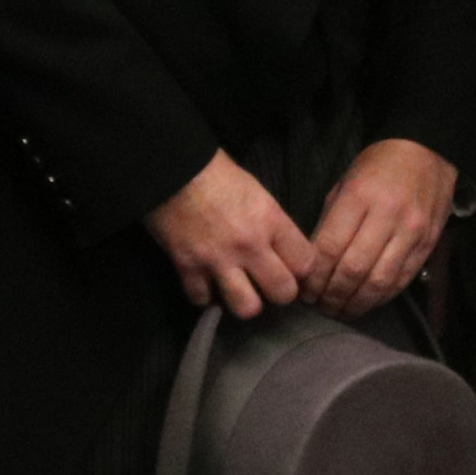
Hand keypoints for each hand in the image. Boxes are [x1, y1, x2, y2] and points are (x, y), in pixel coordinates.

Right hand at [145, 151, 315, 320]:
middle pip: (283, 292)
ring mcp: (217, 259)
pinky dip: (205, 295)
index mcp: (270, 220)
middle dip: (278, 291)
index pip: (306, 264)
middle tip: (266, 282)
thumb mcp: (256, 192)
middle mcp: (249, 245)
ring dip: (244, 300)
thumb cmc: (216, 172)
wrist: (170, 167)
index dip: (301, 270)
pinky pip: (203, 300)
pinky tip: (206, 282)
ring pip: (247, 307)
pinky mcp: (187, 267)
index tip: (292, 268)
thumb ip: (271, 224)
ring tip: (238, 289)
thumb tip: (280, 251)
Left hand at [301, 139, 459, 318]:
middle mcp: (387, 217)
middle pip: (354, 269)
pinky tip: (365, 302)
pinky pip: (401, 280)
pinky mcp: (427, 246)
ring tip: (340, 311)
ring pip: (379, 282)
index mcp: (359, 197)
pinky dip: (380, 297)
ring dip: (356, 303)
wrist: (427, 152)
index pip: (331, 247)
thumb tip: (314, 264)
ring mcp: (411, 233)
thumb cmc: (377, 166)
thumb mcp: (344, 184)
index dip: (315, 276)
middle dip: (333, 294)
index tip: (304, 290)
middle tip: (319, 306)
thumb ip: (330, 222)